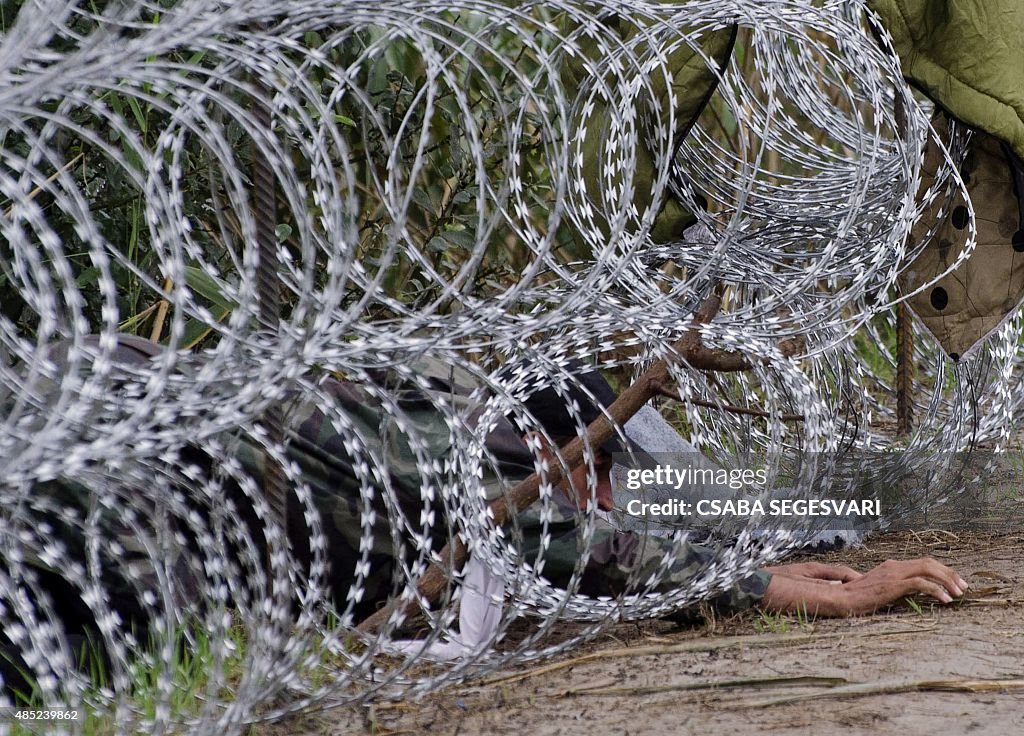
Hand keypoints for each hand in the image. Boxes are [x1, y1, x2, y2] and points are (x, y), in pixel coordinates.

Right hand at [761, 558, 967, 616]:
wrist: (838, 600)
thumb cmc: (850, 597)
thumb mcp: (873, 590)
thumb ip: (886, 587)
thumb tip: (895, 591)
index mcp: (890, 567)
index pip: (921, 563)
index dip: (941, 571)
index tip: (954, 584)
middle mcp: (893, 566)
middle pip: (929, 562)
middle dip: (950, 573)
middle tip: (963, 587)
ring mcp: (893, 574)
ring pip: (929, 569)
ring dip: (948, 580)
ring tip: (959, 594)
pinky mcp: (893, 584)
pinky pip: (921, 583)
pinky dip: (937, 590)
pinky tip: (945, 601)